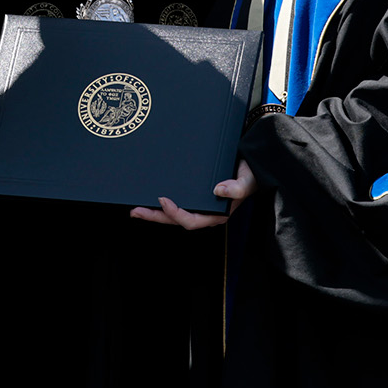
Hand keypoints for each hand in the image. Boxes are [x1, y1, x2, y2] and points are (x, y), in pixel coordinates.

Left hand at [128, 160, 258, 229]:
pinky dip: (162, 202)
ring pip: (173, 213)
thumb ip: (236, 188)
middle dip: (155, 217)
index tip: (162, 200)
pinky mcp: (195, 195)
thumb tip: (218, 190)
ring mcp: (199, 205)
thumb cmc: (250, 176)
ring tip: (135, 207)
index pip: (191, 221)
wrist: (252, 166)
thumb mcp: (247, 181)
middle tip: (135, 211)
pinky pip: (177, 201)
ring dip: (154, 211)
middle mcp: (205, 213)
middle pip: (176, 219)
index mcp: (216, 215)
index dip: (175, 214)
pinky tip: (149, 195)